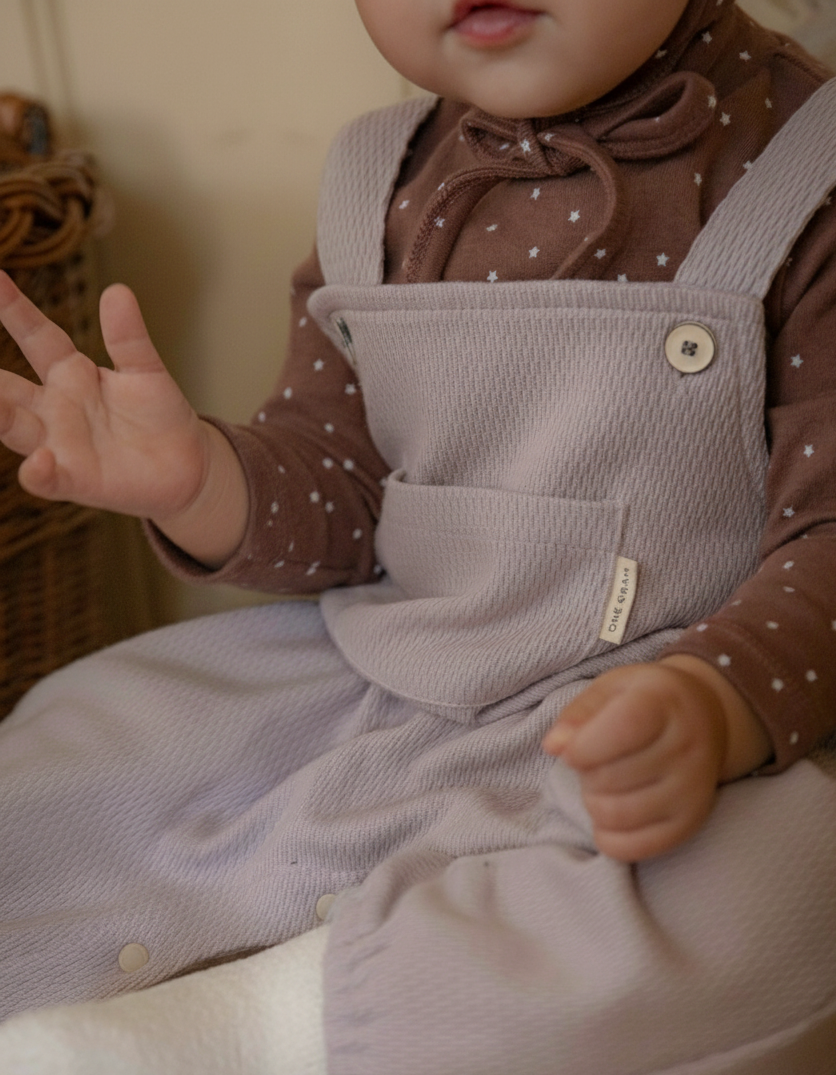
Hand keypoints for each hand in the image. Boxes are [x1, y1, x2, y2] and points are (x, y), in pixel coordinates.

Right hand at [0, 272, 246, 564]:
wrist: (188, 467)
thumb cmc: (160, 416)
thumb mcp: (147, 371)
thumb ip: (129, 338)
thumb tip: (118, 291)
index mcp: (71, 374)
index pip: (36, 337)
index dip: (15, 310)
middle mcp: (55, 408)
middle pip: (6, 387)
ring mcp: (61, 445)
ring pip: (15, 429)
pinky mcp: (77, 480)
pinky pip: (48, 478)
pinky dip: (38, 472)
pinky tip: (38, 461)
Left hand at [542, 657, 770, 861]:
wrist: (707, 719)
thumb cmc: (647, 701)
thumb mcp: (610, 689)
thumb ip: (578, 714)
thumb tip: (554, 746)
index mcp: (664, 704)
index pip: (622, 730)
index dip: (583, 746)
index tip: (571, 749)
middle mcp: (685, 748)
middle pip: (609, 777)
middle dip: (584, 773)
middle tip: (593, 762)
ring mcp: (691, 790)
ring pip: (616, 815)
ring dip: (593, 802)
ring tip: (603, 783)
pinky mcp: (689, 824)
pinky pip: (632, 848)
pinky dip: (607, 836)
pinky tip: (609, 813)